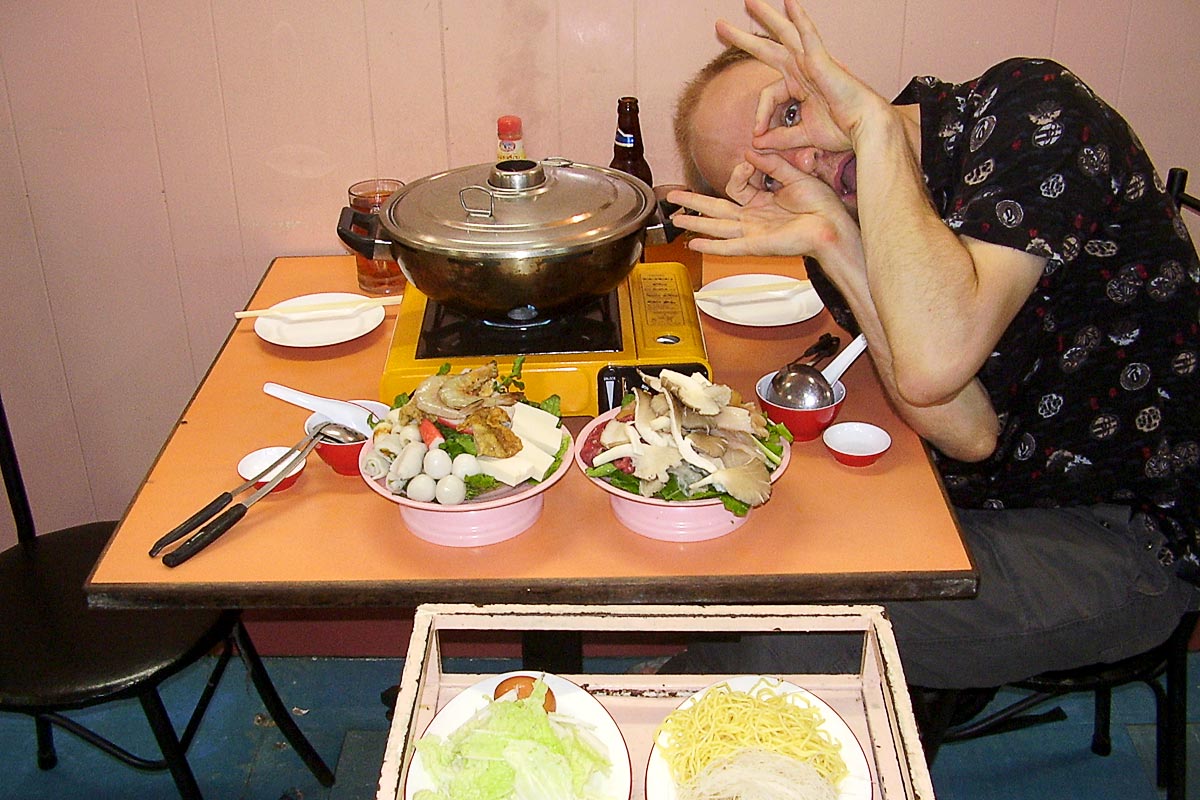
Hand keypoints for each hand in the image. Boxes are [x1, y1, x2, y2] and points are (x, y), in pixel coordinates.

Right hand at [665, 151, 858, 258]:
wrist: (833, 226)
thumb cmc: (821, 205)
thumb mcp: (794, 175)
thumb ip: (771, 165)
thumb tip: (750, 152)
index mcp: (762, 202)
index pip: (735, 187)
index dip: (738, 172)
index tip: (749, 162)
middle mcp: (753, 218)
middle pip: (715, 209)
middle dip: (693, 202)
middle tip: (672, 197)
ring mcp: (753, 232)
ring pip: (716, 226)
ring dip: (695, 222)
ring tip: (676, 219)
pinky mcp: (756, 245)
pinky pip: (729, 246)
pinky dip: (712, 246)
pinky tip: (695, 244)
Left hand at [715, 0, 886, 151]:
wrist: (865, 128)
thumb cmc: (842, 130)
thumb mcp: (802, 137)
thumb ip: (779, 138)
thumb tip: (757, 142)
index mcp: (799, 85)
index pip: (767, 96)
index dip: (759, 116)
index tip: (757, 134)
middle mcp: (803, 69)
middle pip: (768, 47)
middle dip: (743, 38)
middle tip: (720, 26)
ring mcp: (811, 61)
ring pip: (784, 33)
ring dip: (767, 16)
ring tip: (749, 1)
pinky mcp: (822, 59)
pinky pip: (808, 34)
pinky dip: (799, 18)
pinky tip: (790, 1)